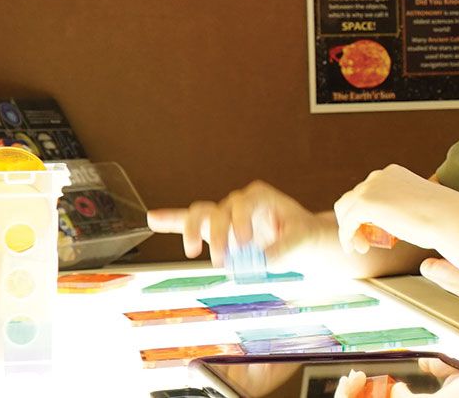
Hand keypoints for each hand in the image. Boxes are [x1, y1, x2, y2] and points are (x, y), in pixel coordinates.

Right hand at [147, 180, 326, 267]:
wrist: (304, 241)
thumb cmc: (305, 235)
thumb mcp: (304, 239)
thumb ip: (286, 248)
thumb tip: (265, 260)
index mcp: (260, 198)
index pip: (241, 204)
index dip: (240, 222)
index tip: (246, 243)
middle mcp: (239, 204)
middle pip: (218, 210)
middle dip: (217, 234)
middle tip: (223, 260)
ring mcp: (226, 216)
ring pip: (200, 214)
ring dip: (192, 231)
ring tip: (193, 251)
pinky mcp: (218, 231)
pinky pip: (191, 222)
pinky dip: (172, 221)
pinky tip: (153, 219)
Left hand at [334, 164, 450, 254]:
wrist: (447, 218)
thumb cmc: (441, 218)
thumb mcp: (419, 206)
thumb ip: (403, 207)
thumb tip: (399, 219)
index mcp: (393, 173)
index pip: (368, 191)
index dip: (366, 213)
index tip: (373, 231)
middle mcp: (379, 176)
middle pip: (353, 199)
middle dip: (355, 221)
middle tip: (365, 242)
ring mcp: (370, 188)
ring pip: (345, 209)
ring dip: (349, 229)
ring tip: (360, 247)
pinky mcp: (365, 203)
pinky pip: (346, 223)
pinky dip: (347, 237)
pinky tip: (353, 249)